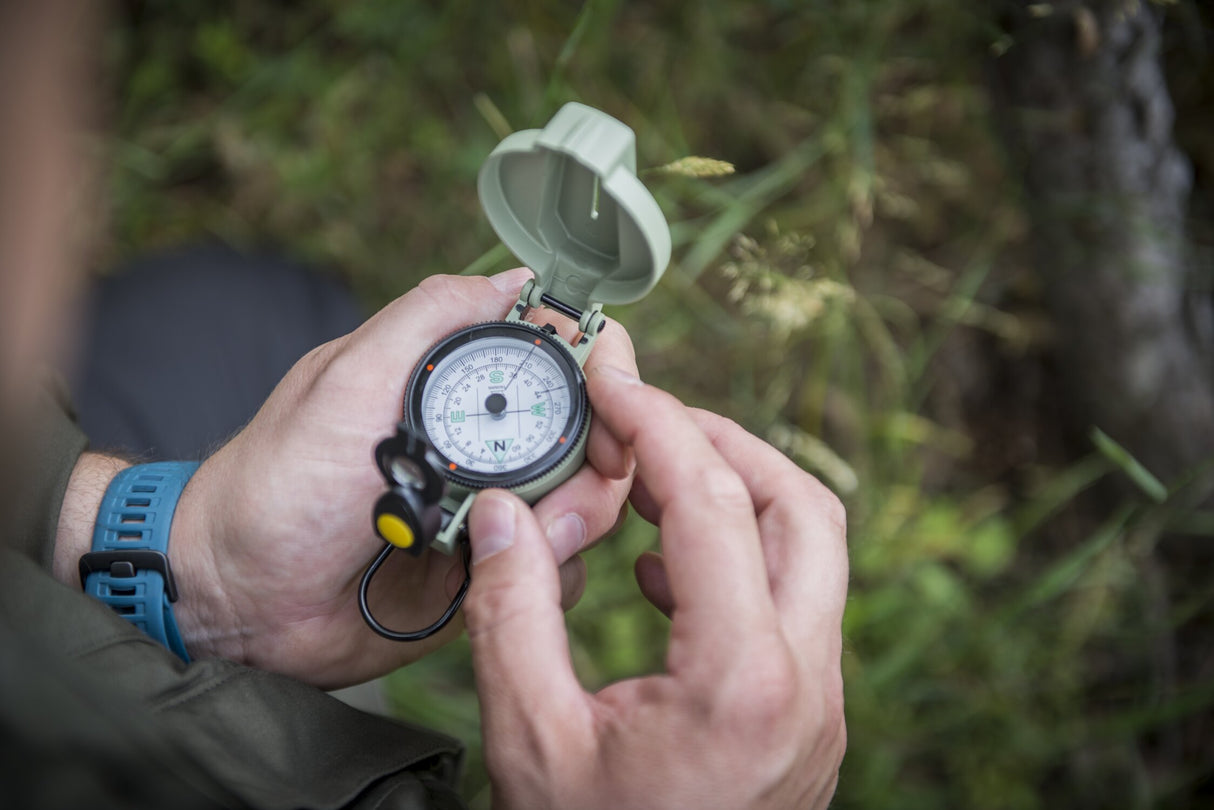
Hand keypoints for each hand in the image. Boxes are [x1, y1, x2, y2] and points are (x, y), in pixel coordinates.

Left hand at [168, 269, 636, 687]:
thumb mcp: (347, 380)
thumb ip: (427, 318)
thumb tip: (515, 276)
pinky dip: (544, 578)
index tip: (616, 403)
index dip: (607, 375)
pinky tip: (492, 581)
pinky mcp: (489, 577)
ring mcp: (494, 514)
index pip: (566, 363)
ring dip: (569, 528)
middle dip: (599, 470)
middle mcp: (490, 447)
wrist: (239, 601)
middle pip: (597, 441)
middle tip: (562, 507)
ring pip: (589, 509)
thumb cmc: (279, 484)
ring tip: (500, 547)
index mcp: (460, 388)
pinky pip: (555, 574)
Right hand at [464, 365, 847, 809]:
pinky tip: (662, 580)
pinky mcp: (814, 719)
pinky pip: (797, 604)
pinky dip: (741, 559)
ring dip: (739, 497)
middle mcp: (807, 683)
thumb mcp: (530, 736)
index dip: (657, 422)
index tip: (614, 378)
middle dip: (722, 443)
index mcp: (742, 681)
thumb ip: (512, 609)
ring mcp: (823, 704)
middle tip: (644, 421)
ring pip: (812, 552)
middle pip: (801, 507)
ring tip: (646, 493)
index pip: (710, 503)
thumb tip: (507, 510)